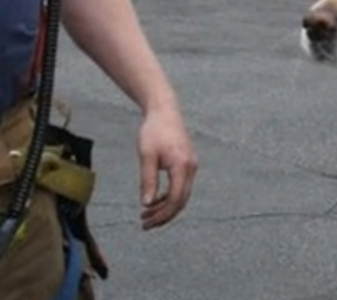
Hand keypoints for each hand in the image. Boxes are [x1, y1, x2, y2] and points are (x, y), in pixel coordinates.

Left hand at [137, 103, 197, 229]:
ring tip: (146, 215)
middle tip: (145, 224)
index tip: (146, 222)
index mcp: (182, 167)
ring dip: (165, 208)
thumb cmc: (154, 131)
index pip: (175, 199)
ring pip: (181, 196)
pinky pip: (180, 187)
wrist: (165, 111)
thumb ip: (148, 181)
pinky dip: (168, 197)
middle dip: (164, 216)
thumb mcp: (146, 156)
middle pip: (180, 201)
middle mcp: (191, 169)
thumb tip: (147, 204)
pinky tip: (154, 201)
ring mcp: (191, 167)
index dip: (162, 214)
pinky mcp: (187, 165)